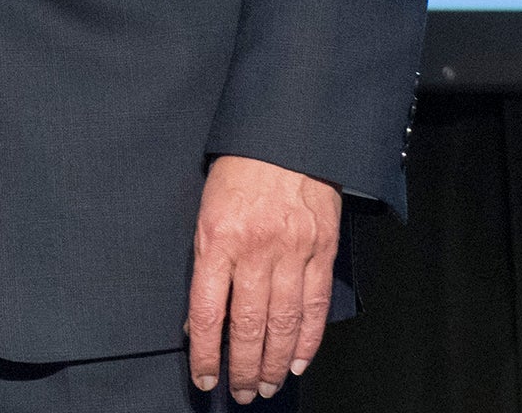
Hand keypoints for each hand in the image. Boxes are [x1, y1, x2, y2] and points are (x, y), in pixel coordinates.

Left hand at [184, 155, 341, 402]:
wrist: (286, 135)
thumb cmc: (238, 170)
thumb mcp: (206, 209)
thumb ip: (205, 260)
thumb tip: (199, 315)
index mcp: (217, 237)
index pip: (207, 310)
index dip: (206, 352)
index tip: (204, 378)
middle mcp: (256, 250)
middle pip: (247, 325)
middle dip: (242, 367)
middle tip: (240, 392)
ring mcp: (293, 252)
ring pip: (283, 323)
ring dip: (273, 362)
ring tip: (265, 386)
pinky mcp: (322, 251)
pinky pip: (314, 306)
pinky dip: (306, 340)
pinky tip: (296, 362)